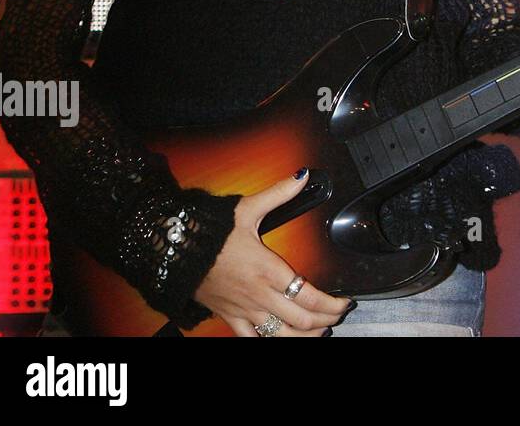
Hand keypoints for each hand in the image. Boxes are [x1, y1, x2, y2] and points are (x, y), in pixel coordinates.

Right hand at [193, 170, 352, 336]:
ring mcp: (244, 309)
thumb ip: (279, 193)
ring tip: (319, 332)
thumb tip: (301, 177)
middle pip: (302, 320)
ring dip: (304, 337)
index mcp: (269, 269)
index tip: (344, 302)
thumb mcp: (248, 208)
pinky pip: (251, 340)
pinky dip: (269, 343)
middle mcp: (260, 294)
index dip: (332, 304)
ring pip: (280, 336)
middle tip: (337, 316)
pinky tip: (282, 339)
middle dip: (325, 321)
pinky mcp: (229, 316)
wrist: (175, 250)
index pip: (310, 296)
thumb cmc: (210, 231)